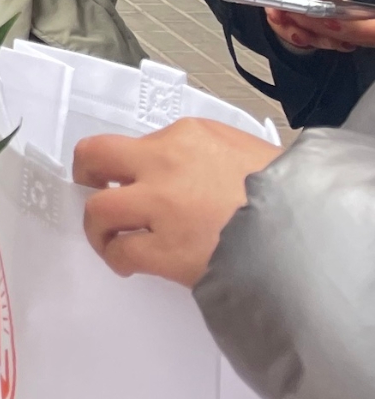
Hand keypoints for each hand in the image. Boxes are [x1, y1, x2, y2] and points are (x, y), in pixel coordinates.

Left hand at [75, 118, 281, 287]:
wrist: (310, 234)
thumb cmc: (287, 194)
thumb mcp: (247, 153)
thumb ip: (208, 155)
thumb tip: (187, 171)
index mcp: (188, 135)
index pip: (140, 142)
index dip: (134, 162)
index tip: (134, 176)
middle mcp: (163, 163)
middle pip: (96, 156)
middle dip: (87, 171)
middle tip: (91, 187)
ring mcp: (160, 207)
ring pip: (99, 209)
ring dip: (98, 225)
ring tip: (109, 237)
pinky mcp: (164, 250)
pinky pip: (121, 250)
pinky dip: (116, 257)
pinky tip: (126, 263)